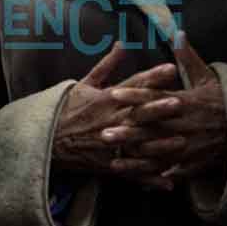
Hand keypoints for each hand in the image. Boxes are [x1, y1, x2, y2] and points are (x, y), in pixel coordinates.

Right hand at [52, 43, 179, 189]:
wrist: (45, 138)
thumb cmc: (66, 108)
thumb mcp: (84, 83)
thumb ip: (107, 65)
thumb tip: (122, 43)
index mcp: (106, 99)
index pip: (133, 85)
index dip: (152, 76)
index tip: (171, 69)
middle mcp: (110, 120)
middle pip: (137, 113)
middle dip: (158, 108)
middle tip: (179, 103)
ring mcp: (110, 143)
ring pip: (138, 144)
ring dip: (159, 145)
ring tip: (181, 142)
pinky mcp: (108, 164)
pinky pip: (131, 171)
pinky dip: (149, 178)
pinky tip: (168, 182)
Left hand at [102, 34, 226, 182]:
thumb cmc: (222, 99)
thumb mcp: (207, 76)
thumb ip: (188, 57)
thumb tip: (178, 32)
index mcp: (185, 101)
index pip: (154, 97)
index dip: (133, 95)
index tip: (113, 94)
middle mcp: (184, 124)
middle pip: (151, 129)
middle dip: (128, 132)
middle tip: (104, 134)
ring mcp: (189, 145)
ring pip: (158, 154)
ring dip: (136, 159)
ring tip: (113, 161)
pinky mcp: (195, 162)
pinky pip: (172, 172)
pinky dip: (157, 177)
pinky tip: (138, 182)